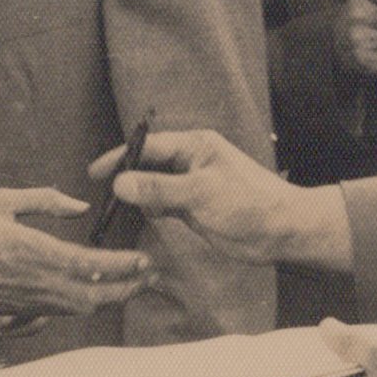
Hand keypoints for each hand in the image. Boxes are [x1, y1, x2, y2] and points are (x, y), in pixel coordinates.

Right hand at [0, 187, 152, 323]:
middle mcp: (41, 283)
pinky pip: (67, 312)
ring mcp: (35, 301)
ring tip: (135, 285)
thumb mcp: (1, 202)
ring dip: (113, 297)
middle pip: (97, 294)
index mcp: (37, 253)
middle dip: (129, 286)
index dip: (124, 264)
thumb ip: (45, 200)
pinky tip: (100, 294)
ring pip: (85, 307)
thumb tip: (80, 205)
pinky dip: (90, 303)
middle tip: (152, 275)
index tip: (144, 258)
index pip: (93, 264)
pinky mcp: (27, 311)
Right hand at [96, 129, 350, 273]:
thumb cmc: (250, 204)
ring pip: (153, 186)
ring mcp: (191, 185)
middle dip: (125, 177)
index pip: (148, 147)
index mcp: (195, 146)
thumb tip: (120, 184)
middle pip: (147, 165)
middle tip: (99, 195)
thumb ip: (159, 188)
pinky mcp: (193, 207)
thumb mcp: (200, 193)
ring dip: (136, 196)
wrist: (282, 231)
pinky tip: (137, 217)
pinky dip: (149, 209)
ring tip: (112, 209)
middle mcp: (191, 161)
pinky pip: (162, 204)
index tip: (95, 172)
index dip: (120, 158)